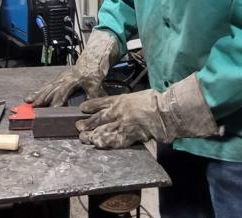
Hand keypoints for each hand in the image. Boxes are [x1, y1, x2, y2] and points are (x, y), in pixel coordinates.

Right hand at [25, 30, 118, 106]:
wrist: (91, 59)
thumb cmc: (93, 72)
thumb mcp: (96, 84)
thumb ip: (93, 96)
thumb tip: (91, 108)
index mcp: (73, 79)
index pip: (64, 91)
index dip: (58, 100)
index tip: (52, 108)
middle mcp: (64, 78)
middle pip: (51, 89)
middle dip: (42, 98)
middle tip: (34, 106)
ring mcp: (59, 78)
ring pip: (47, 87)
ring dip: (37, 95)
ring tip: (28, 102)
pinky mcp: (57, 78)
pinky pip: (46, 85)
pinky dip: (38, 91)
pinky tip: (31, 96)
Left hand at [76, 74, 219, 148]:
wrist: (163, 111)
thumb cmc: (155, 101)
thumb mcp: (139, 96)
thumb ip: (129, 102)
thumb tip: (126, 106)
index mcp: (120, 100)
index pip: (101, 102)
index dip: (91, 106)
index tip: (82, 108)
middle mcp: (117, 111)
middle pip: (98, 118)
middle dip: (88, 123)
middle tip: (78, 127)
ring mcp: (121, 124)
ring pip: (102, 130)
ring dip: (92, 135)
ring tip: (84, 138)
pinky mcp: (127, 136)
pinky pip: (113, 141)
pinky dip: (105, 143)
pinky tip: (98, 145)